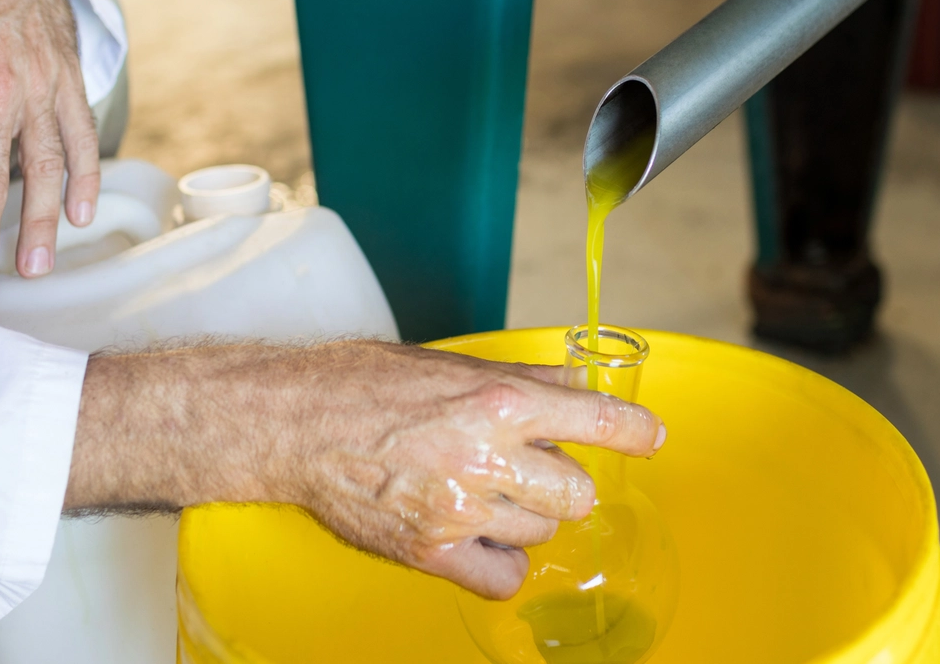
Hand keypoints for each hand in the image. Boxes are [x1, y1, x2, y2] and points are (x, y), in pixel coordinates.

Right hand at [66, 341, 666, 599]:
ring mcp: (460, 510)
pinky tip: (482, 536)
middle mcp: (487, 456)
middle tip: (529, 468)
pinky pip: (503, 576)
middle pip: (577, 493)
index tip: (648, 440)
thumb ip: (524, 380)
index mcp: (498, 400)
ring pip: (542, 532)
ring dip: (527, 515)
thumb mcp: (449, 363)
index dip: (635, 434)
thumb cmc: (362, 383)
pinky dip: (501, 560)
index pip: (598, 422)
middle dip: (563, 482)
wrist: (291, 423)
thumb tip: (581, 387)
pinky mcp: (431, 550)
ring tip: (485, 493)